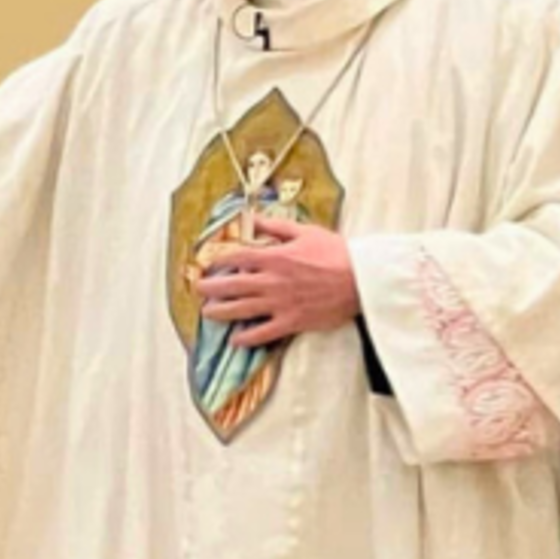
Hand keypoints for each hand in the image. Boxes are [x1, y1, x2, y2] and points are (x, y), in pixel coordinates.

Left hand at [193, 217, 358, 347]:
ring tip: (207, 313)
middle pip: (232, 285)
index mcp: (274, 256)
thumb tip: (251, 218)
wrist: (362, 279)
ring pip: (243, 309)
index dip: (218, 262)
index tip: (208, 265)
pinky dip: (248, 337)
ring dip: (222, 312)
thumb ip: (274, 226)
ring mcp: (281, 303)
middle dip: (211, 288)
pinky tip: (236, 340)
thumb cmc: (335, 252)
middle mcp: (272, 281)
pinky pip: (264, 333)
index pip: (237, 258)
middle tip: (198, 290)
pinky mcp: (292, 322)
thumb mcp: (304, 231)